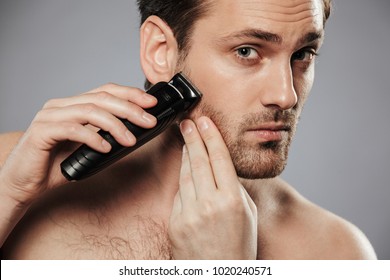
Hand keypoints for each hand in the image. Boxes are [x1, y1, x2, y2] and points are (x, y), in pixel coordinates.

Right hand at [0, 83, 157, 205]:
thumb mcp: (87, 148)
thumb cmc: (56, 165)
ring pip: (90, 110)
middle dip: (130, 109)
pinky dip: (93, 138)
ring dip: (115, 125)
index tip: (151, 103)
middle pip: (102, 98)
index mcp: (73, 105)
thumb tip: (134, 134)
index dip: (130, 94)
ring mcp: (50, 116)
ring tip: (130, 140)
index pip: (106, 91)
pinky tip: (105, 148)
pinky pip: (73, 129)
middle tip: (148, 121)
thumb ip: (104, 137)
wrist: (24, 183)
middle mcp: (61, 105)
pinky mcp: (42, 131)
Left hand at [169, 117, 257, 258]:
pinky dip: (184, 180)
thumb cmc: (239, 246)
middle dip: (193, 137)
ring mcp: (189, 213)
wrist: (219, 275)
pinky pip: (179, 194)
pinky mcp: (175, 222)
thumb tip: (221, 167)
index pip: (219, 159)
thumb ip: (234, 188)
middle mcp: (209, 204)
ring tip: (186, 139)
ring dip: (186, 154)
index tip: (205, 122)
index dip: (211, 137)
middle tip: (188, 122)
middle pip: (199, 161)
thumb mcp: (248, 214)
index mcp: (232, 200)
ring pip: (186, 174)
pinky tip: (186, 169)